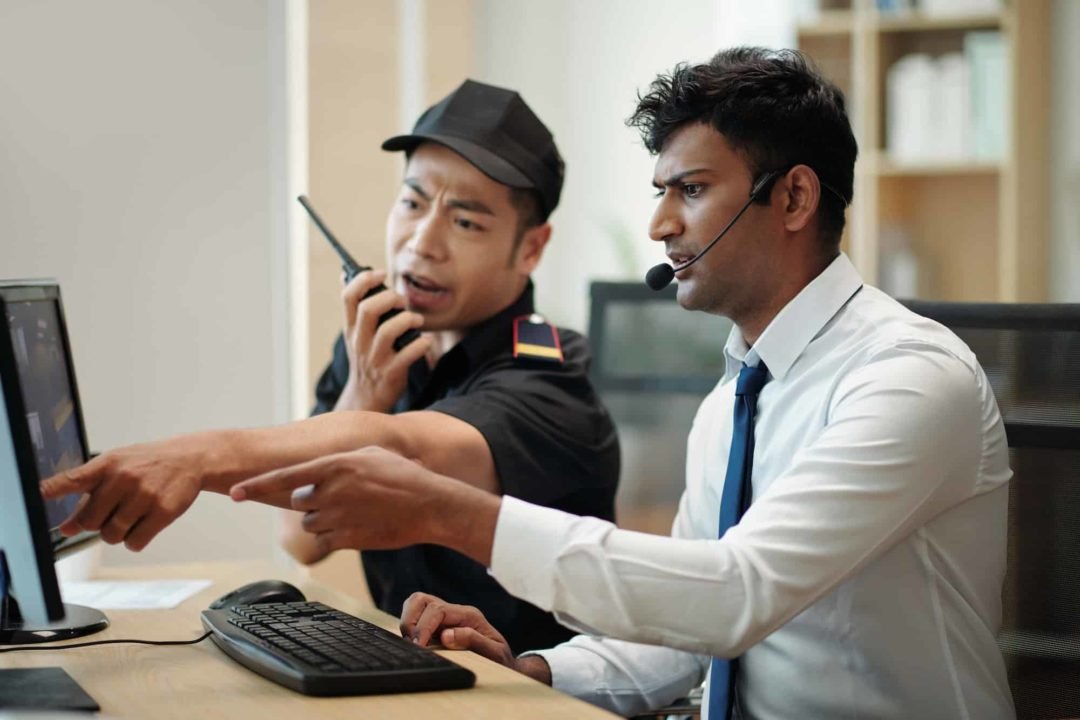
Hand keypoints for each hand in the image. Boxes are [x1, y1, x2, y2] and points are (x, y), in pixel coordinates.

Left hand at [39, 438, 207, 550]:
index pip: (72, 479)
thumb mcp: (117, 468)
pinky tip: (144, 525)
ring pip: (112, 536)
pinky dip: (135, 540)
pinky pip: (135, 543)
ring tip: (131, 517)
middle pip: (90, 522)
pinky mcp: (163, 511)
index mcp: (107, 464)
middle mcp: (124, 478)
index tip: (37, 495)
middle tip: (112, 514)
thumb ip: (89, 496)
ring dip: (117, 534)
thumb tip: (67, 528)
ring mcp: (144, 495)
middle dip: (97, 524)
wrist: (191, 458)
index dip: (51, 490)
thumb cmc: (149, 463)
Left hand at [230, 446, 500, 562]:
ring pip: (310, 523)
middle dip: (311, 501)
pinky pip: (325, 540)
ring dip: (323, 519)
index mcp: (334, 465)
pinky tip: (359, 525)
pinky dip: (335, 535)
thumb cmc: (404, 476)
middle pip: (298, 502)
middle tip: (339, 497)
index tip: (234, 494)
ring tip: (354, 511)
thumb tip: (318, 468)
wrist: (429, 505)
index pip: (284, 477)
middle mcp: (331, 491)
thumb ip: (339, 460)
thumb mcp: (370, 453)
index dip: (255, 486)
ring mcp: (338, 517)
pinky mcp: (346, 538)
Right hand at [336, 269, 429, 412]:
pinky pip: (408, 355)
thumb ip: (359, 310)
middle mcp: (360, 342)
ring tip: (416, 320)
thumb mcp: (356, 335)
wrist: (366, 398)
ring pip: (388, 331)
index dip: (363, 279)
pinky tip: (425, 342)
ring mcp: (374, 358)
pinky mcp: (391, 373)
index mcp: (351, 329)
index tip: (380, 273)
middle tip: (402, 301)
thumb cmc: (368, 359)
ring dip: (407, 319)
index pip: (348, 297)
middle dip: (389, 298)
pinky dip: (421, 345)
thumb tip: (351, 276)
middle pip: (368, 310)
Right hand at [400, 593, 551, 683]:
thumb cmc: (501, 659)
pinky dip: (409, 626)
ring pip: (416, 604)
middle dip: (411, 622)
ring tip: (412, 643)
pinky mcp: (437, 627)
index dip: (423, 627)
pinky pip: (416, 617)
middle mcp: (455, 612)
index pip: (437, 610)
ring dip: (408, 621)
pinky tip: (414, 644)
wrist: (506, 663)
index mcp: (468, 615)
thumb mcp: (495, 653)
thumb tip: (446, 635)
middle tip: (413, 645)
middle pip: (421, 600)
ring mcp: (445, 618)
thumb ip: (474, 641)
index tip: (418, 647)